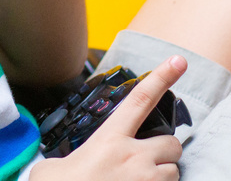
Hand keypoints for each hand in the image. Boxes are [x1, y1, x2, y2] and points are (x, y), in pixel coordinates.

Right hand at [30, 56, 187, 180]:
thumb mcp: (51, 168)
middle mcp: (133, 157)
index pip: (139, 100)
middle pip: (172, 143)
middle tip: (148, 161)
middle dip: (165, 151)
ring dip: (163, 175)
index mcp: (108, 141)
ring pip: (174, 171)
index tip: (179, 61)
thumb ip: (70, 158)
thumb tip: (67, 164)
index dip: (161, 77)